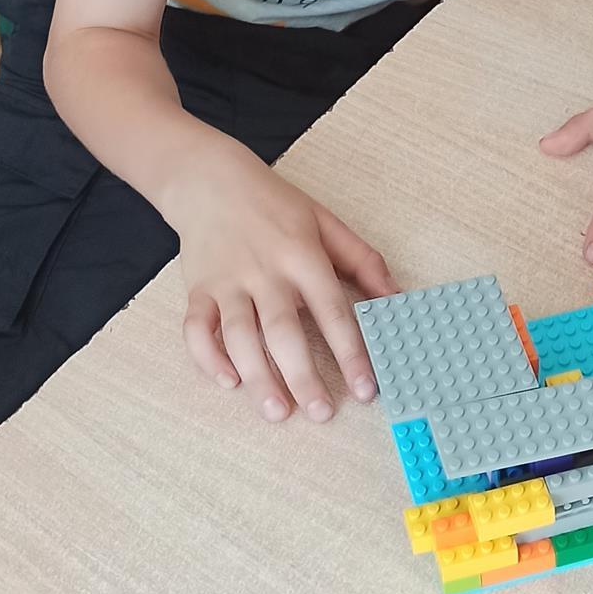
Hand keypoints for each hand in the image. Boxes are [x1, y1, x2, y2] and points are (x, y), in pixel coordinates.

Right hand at [176, 152, 396, 422]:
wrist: (210, 179)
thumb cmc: (275, 205)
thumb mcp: (326, 221)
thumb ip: (363, 260)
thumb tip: (396, 299)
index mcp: (301, 254)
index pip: (331, 309)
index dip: (350, 352)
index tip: (365, 389)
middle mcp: (264, 270)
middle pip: (283, 330)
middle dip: (303, 377)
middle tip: (322, 413)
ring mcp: (227, 281)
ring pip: (239, 336)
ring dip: (258, 377)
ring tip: (278, 412)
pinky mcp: (197, 289)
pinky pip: (196, 329)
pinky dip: (208, 358)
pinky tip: (228, 381)